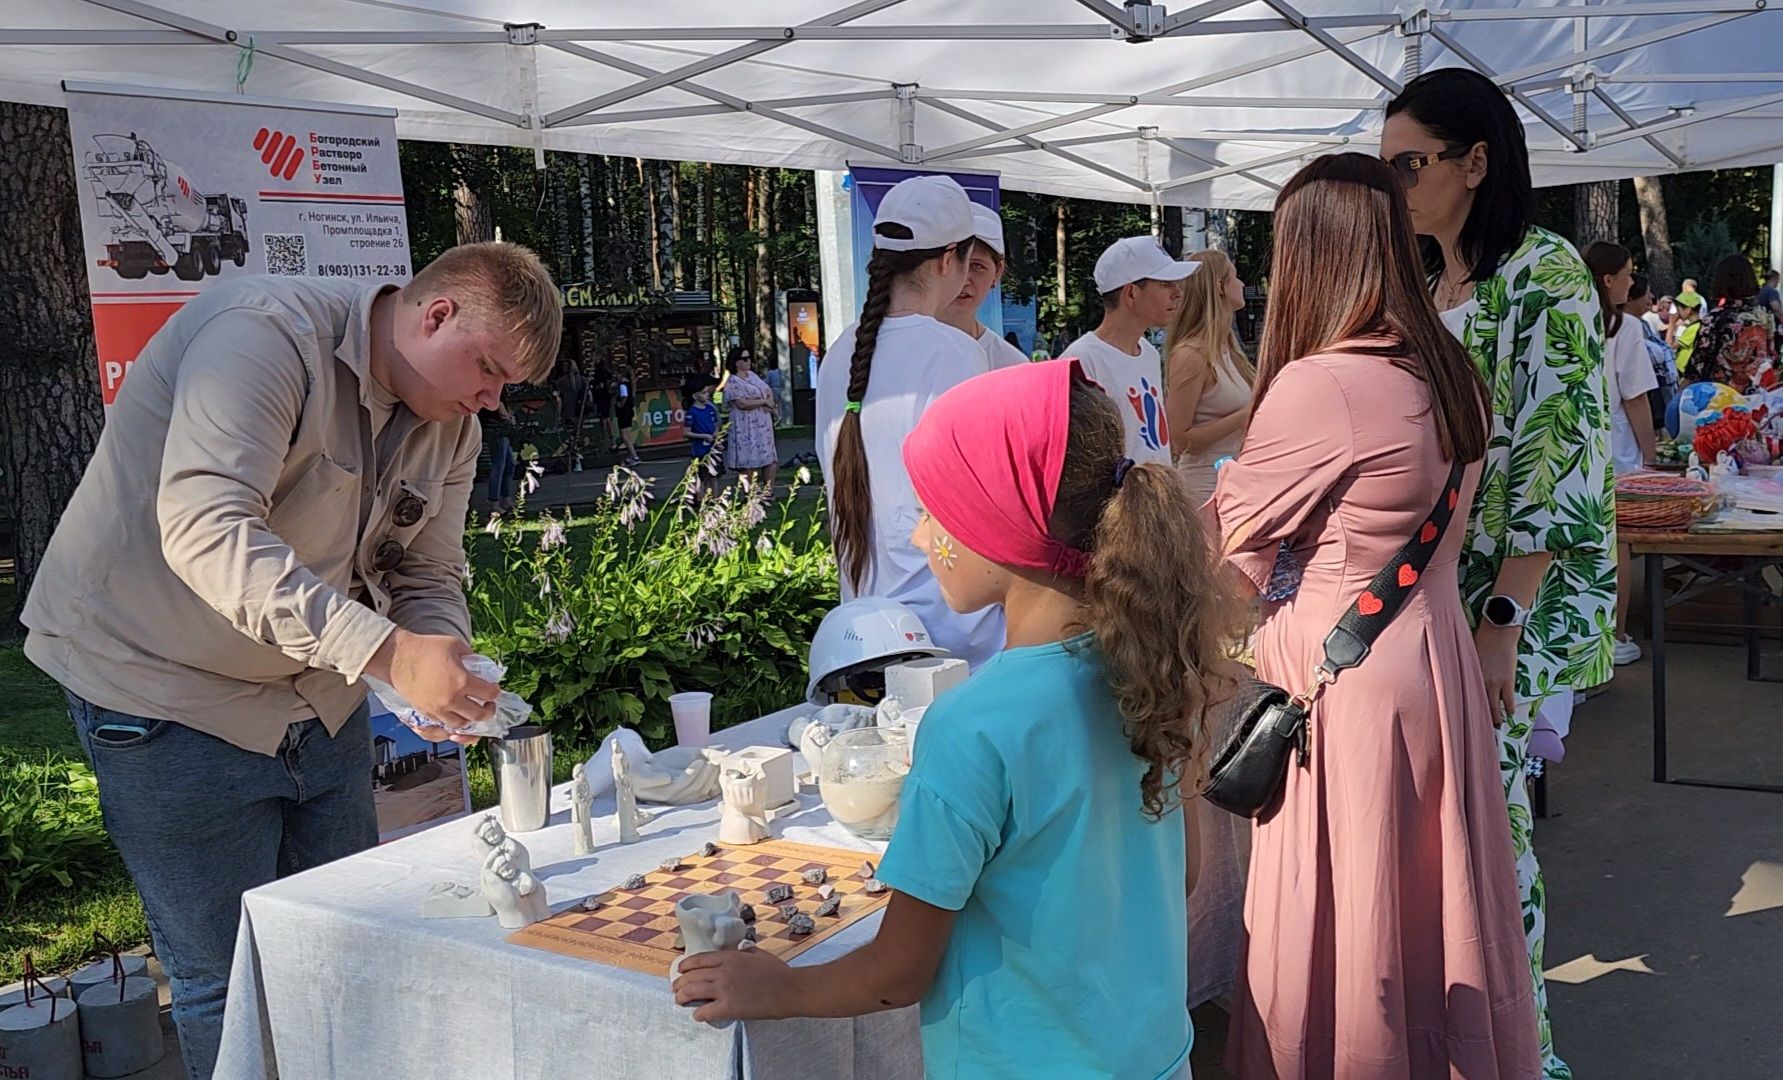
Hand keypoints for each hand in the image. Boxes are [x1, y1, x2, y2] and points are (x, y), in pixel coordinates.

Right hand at [367, 630, 497, 733]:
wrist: (397, 657)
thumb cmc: (425, 648)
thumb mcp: (456, 646)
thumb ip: (472, 657)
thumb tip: (482, 667)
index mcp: (462, 681)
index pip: (489, 694)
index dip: (495, 691)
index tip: (494, 688)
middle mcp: (451, 699)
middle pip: (479, 715)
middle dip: (489, 710)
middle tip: (489, 705)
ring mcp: (438, 708)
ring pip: (462, 724)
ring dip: (471, 719)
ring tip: (473, 711)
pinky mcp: (426, 712)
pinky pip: (444, 725)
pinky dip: (454, 722)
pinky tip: (457, 714)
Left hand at [673, 949, 798, 1022]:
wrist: (790, 989)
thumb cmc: (779, 972)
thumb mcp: (760, 954)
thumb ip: (747, 951)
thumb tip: (742, 949)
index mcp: (730, 957)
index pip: (699, 959)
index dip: (686, 966)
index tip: (680, 970)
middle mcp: (723, 971)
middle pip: (692, 976)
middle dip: (680, 983)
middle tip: (676, 989)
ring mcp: (725, 989)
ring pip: (693, 991)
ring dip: (683, 997)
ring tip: (679, 1001)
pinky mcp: (729, 1007)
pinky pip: (705, 1011)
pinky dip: (698, 1013)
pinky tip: (698, 1015)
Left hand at [1473, 624, 1520, 726]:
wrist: (1498, 631)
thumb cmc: (1481, 638)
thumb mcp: (1467, 654)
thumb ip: (1466, 667)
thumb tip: (1462, 673)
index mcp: (1468, 675)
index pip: (1465, 697)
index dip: (1467, 708)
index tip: (1466, 717)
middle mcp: (1479, 681)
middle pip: (1480, 705)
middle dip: (1482, 717)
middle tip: (1484, 728)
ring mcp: (1494, 682)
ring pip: (1494, 705)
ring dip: (1497, 716)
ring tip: (1498, 724)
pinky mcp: (1508, 679)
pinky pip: (1509, 698)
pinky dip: (1510, 707)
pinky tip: (1510, 713)